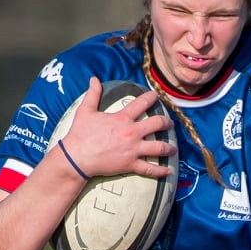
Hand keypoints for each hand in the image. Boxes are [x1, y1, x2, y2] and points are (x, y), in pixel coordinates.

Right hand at [56, 77, 175, 178]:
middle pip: (157, 124)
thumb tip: (93, 79)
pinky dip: (161, 170)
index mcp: (122, 118)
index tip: (157, 96)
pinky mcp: (131, 164)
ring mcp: (133, 150)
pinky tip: (168, 170)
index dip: (151, 98)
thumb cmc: (80, 134)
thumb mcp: (85, 110)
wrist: (77, 157)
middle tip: (170, 124)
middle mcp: (132, 133)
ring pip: (159, 147)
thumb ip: (93, 94)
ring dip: (169, 147)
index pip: (142, 103)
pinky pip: (150, 169)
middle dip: (166, 123)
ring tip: (174, 148)